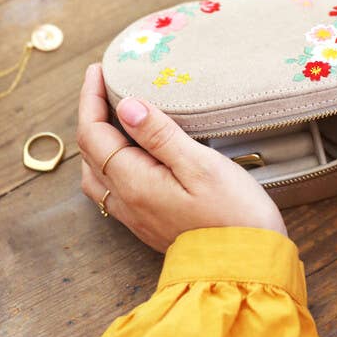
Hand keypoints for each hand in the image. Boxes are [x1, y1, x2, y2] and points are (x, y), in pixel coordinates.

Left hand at [76, 64, 286, 252]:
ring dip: (97, 142)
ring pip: (96, 175)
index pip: (94, 134)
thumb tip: (128, 107)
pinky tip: (131, 155)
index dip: (91, 99)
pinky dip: (110, 163)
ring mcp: (136, 216)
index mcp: (134, 183)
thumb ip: (160, 136)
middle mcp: (126, 202)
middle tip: (104, 87)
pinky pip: (113, 189)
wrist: (247, 265)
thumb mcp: (201, 166)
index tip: (97, 71)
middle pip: (89, 154)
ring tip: (113, 117)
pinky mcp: (148, 224)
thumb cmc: (233, 213)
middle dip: (90, 116)